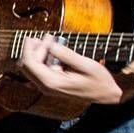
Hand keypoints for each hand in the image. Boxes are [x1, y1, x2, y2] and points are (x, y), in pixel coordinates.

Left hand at [16, 34, 133, 104]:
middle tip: (48, 37)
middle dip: (34, 50)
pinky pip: (41, 70)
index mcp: (52, 83)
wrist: (106, 95)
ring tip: (52, 41)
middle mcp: (46, 86)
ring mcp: (48, 86)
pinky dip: (45, 58)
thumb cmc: (98, 81)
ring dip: (39, 53)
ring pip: (33, 67)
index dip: (29, 49)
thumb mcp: (86, 65)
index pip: (30, 64)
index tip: (33, 37)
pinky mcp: (52, 84)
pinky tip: (55, 50)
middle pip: (28, 66)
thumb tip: (51, 45)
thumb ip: (67, 55)